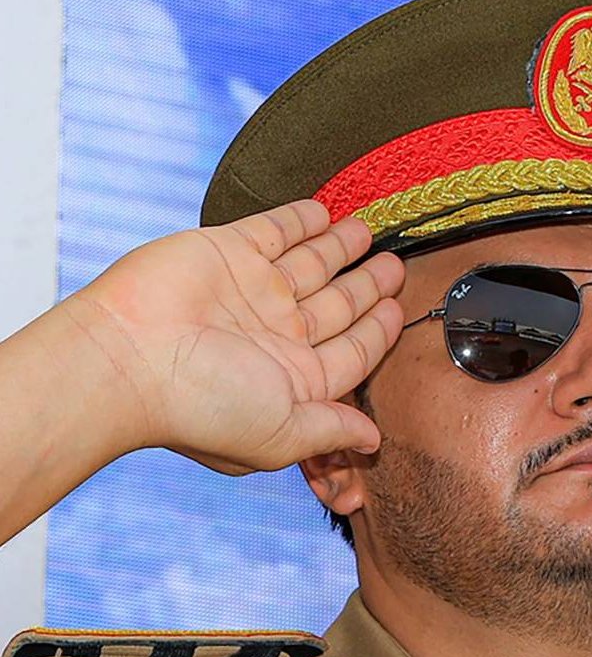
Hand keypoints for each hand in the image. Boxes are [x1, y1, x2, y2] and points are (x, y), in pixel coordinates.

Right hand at [69, 201, 404, 474]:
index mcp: (293, 377)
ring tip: (370, 232)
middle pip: (338, 304)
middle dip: (368, 285)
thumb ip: (332, 431)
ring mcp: (251, 290)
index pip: (351, 350)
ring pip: (312, 264)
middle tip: (397, 265)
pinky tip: (325, 212)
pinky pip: (274, 230)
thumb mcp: (284, 434)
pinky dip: (300, 219)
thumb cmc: (203, 408)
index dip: (377, 330)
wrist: (128, 361)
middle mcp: (275, 332)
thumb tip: (372, 443)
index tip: (398, 310)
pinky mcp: (226, 250)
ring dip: (341, 248)